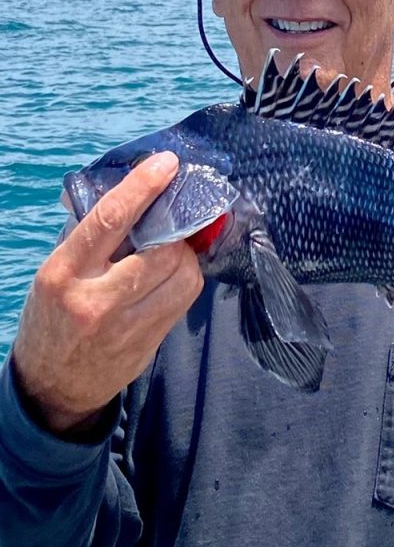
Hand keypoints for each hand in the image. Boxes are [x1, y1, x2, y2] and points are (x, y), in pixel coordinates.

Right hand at [11, 152, 204, 437]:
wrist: (52, 382)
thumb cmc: (54, 315)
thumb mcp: (56, 271)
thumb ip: (88, 233)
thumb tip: (126, 190)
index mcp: (63, 272)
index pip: (109, 220)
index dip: (143, 188)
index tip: (166, 164)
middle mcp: (94, 299)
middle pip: (161, 250)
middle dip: (176, 229)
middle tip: (177, 217)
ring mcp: (125, 324)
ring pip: (183, 275)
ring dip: (187, 255)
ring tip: (174, 250)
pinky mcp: (149, 341)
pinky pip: (185, 299)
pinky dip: (188, 278)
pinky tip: (175, 273)